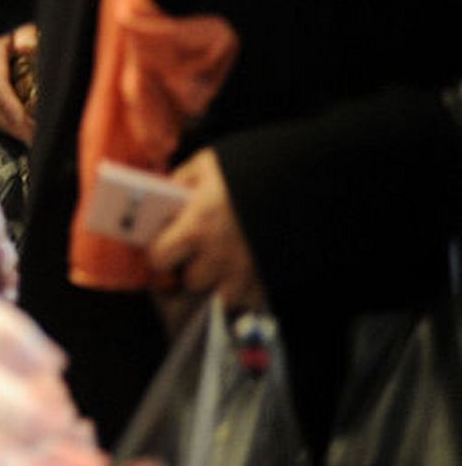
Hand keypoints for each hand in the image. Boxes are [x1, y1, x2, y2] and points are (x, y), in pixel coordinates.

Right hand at [0, 22, 37, 143]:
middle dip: (15, 126)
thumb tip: (28, 49)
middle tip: (38, 139)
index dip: (13, 108)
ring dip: (11, 129)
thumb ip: (27, 37)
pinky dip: (6, 123)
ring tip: (32, 139)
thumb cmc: (10, 25)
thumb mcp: (22, 27)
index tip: (28, 124)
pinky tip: (21, 130)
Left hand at [148, 149, 263, 310]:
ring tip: (226, 261)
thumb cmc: (252, 170)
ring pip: (222, 296)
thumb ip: (181, 183)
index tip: (163, 245)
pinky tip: (248, 269)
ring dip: (221, 282)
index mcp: (197, 227)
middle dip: (191, 268)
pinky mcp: (271, 280)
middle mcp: (220, 256)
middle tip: (199, 252)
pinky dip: (248, 289)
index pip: (159, 259)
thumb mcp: (209, 165)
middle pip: (191, 281)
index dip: (159, 252)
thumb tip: (164, 195)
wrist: (306, 180)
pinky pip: (252, 300)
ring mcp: (248, 273)